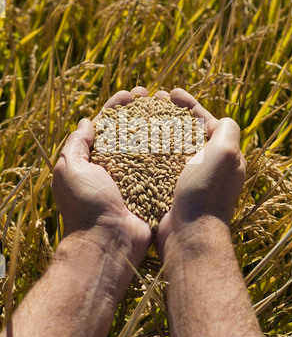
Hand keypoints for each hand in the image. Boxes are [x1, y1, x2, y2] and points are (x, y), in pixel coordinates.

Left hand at [51, 88, 152, 266]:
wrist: (109, 241)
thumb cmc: (87, 204)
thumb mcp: (70, 170)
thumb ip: (76, 144)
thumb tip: (88, 122)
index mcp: (93, 160)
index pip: (105, 126)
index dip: (116, 108)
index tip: (129, 95)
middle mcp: (114, 165)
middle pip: (127, 131)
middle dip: (137, 111)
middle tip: (150, 96)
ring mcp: (134, 176)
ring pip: (145, 144)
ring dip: (154, 124)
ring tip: (165, 108)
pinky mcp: (151, 186)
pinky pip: (160, 162)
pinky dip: (167, 147)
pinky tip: (177, 132)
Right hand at [156, 88, 246, 257]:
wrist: (189, 233)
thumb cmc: (206, 191)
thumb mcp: (226, 154)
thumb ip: (227, 130)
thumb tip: (221, 120)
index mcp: (221, 154)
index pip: (204, 121)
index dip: (188, 104)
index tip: (170, 93)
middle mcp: (205, 165)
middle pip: (185, 130)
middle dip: (169, 113)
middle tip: (151, 101)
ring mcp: (186, 177)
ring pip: (169, 145)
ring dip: (156, 128)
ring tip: (140, 116)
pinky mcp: (169, 188)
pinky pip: (158, 162)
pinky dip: (148, 149)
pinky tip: (134, 141)